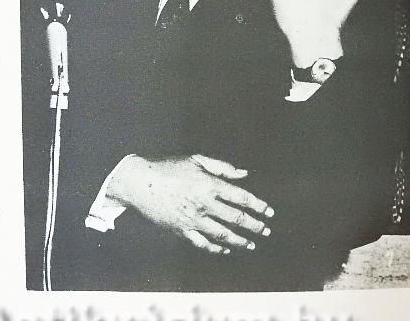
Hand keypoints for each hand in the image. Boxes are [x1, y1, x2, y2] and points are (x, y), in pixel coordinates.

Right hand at [107, 154, 273, 253]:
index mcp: (210, 185)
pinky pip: (203, 244)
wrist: (140, 183)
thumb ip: (222, 167)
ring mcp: (193, 220)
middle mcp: (205, 204)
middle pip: (236, 219)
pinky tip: (225, 249)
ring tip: (252, 244)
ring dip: (240, 241)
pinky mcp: (182, 230)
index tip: (269, 212)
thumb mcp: (196, 159)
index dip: (258, 205)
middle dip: (255, 226)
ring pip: (223, 235)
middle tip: (266, 231)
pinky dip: (216, 249)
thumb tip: (244, 174)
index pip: (241, 198)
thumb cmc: (168, 167)